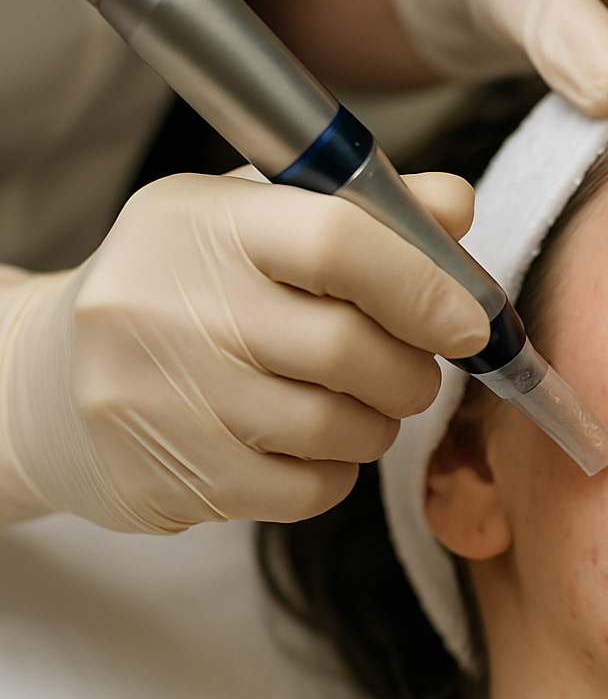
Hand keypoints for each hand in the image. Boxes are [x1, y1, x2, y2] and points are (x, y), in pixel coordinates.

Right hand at [0, 172, 487, 532]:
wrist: (46, 384)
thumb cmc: (175, 290)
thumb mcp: (250, 221)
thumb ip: (361, 210)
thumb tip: (455, 209)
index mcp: (201, 224)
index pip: (339, 240)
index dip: (424, 283)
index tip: (469, 318)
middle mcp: (167, 307)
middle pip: (348, 348)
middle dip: (413, 368)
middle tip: (419, 366)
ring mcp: (159, 401)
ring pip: (336, 428)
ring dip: (380, 421)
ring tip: (362, 402)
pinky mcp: (166, 480)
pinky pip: (306, 489)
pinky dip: (338, 470)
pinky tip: (314, 444)